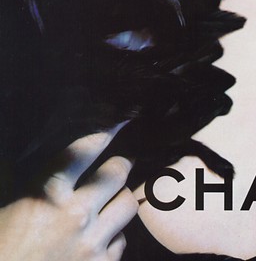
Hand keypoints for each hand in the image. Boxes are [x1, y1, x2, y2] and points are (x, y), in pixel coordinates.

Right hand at [0, 129, 137, 260]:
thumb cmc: (0, 249)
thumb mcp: (5, 207)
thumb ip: (16, 177)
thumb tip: (17, 154)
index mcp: (46, 194)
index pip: (85, 149)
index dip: (104, 131)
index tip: (117, 122)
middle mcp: (75, 214)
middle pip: (117, 172)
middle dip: (120, 163)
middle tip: (118, 162)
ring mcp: (91, 243)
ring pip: (127, 203)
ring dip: (119, 199)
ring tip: (110, 199)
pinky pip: (122, 240)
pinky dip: (113, 236)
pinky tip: (101, 236)